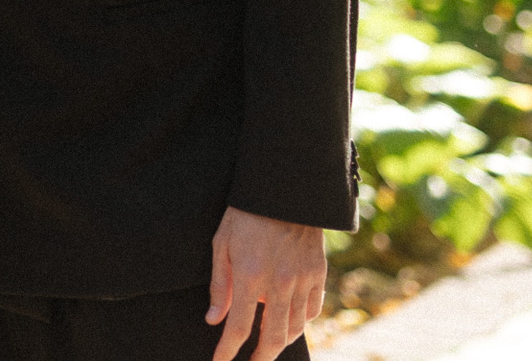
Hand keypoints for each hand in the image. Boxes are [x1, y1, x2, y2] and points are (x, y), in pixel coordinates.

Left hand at [206, 207, 324, 360]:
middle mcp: (279, 284)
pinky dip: (301, 322)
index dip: (227, 351)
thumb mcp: (221, 243)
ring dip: (280, 342)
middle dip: (260, 358)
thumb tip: (213, 319)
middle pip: (272, 338)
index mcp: (250, 276)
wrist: (284, 188)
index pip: (238, 327)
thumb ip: (219, 284)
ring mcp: (302, 280)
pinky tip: (290, 322)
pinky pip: (312, 310)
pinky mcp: (318, 274)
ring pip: (294, 328)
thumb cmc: (246, 214)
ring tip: (267, 345)